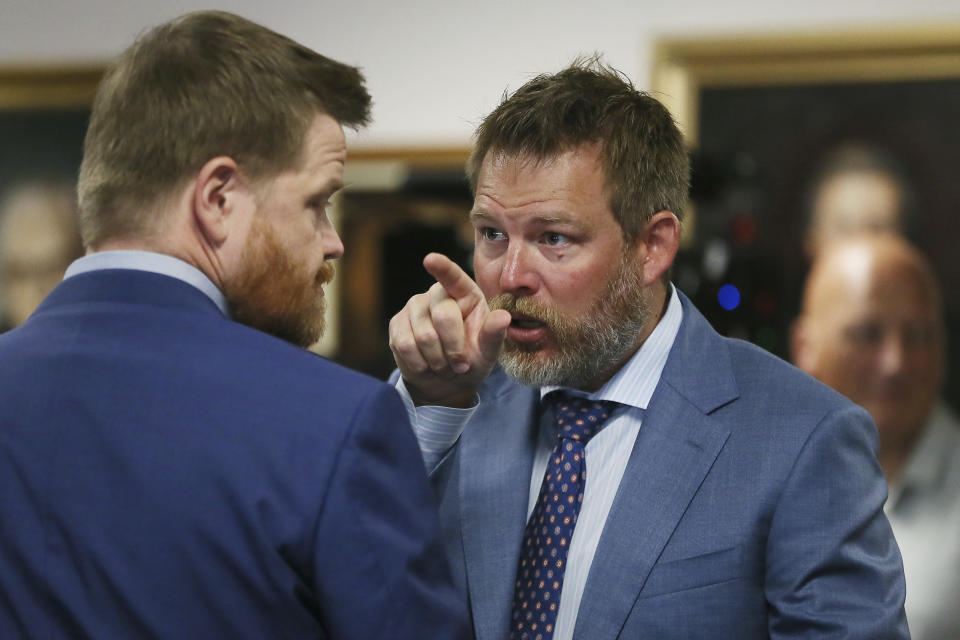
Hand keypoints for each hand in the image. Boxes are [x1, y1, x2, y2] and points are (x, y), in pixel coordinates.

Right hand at [389, 253, 510, 406]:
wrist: (445, 381)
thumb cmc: (471, 360)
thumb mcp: (488, 352)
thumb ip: (494, 335)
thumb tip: (504, 317)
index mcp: (466, 294)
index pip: (454, 277)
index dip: (442, 268)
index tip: (430, 259)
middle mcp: (438, 294)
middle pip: (443, 316)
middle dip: (454, 349)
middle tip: (460, 366)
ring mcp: (414, 306)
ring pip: (423, 336)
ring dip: (438, 361)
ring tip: (445, 367)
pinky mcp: (397, 323)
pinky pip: (405, 345)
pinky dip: (420, 364)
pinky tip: (427, 366)